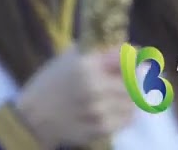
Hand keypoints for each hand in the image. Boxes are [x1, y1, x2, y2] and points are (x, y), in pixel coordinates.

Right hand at [14, 46, 134, 146]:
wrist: (33, 117)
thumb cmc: (49, 84)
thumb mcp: (66, 60)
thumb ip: (96, 54)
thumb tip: (130, 49)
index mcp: (85, 66)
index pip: (125, 58)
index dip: (138, 57)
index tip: (144, 59)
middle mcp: (95, 87)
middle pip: (134, 82)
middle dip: (136, 80)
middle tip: (136, 80)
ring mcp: (99, 109)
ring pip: (133, 102)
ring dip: (130, 98)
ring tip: (118, 96)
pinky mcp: (102, 128)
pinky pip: (127, 119)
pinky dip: (125, 113)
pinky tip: (113, 109)